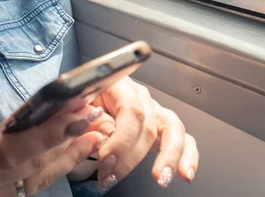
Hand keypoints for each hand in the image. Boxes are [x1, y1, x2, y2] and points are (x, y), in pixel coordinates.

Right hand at [0, 85, 106, 196]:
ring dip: (71, 152)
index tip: (77, 112)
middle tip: (96, 111)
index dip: (51, 132)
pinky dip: (55, 163)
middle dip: (72, 137)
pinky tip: (70, 150)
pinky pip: (32, 181)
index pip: (17, 148)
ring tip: (96, 130)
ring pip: (41, 175)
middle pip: (40, 163)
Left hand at [88, 77, 199, 191]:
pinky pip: (184, 139)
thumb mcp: (76, 105)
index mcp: (119, 85)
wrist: (86, 100)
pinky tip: (184, 174)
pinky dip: (188, 156)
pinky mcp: (163, 126)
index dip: (120, 139)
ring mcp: (155, 111)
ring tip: (160, 178)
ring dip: (168, 156)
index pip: (130, 111)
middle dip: (130, 157)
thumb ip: (85, 119)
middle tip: (110, 177)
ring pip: (173, 129)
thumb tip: (100, 137)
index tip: (106, 160)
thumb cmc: (81, 103)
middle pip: (147, 125)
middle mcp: (141, 97)